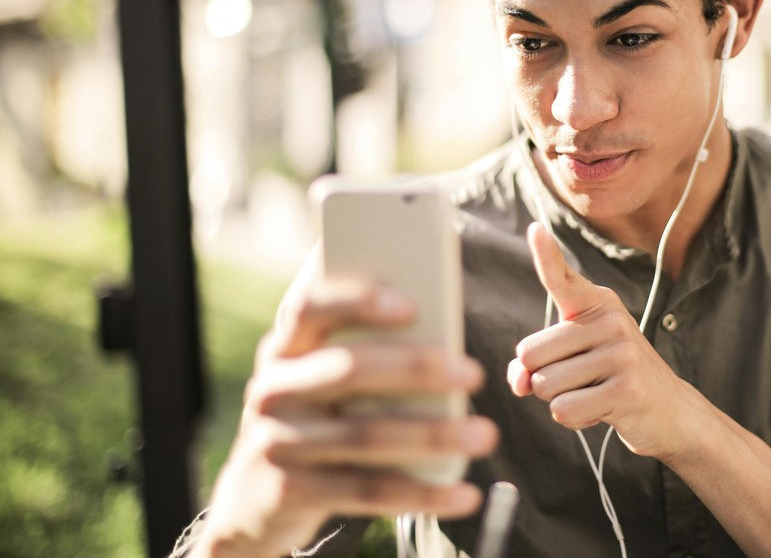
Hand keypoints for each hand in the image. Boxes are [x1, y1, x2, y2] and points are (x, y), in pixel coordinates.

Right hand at [190, 249, 497, 557]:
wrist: (254, 500)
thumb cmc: (317, 416)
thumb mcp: (323, 377)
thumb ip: (366, 349)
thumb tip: (446, 329)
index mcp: (286, 348)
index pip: (309, 308)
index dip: (357, 301)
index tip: (412, 305)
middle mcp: (274, 389)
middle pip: (348, 369)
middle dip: (416, 368)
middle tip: (474, 374)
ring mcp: (277, 442)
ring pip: (365, 434)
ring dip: (433, 435)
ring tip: (485, 434)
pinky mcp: (290, 493)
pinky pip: (367, 492)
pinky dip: (423, 494)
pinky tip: (464, 494)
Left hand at [507, 223, 702, 460]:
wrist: (669, 411)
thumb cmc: (609, 380)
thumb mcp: (572, 362)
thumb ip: (534, 365)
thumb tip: (519, 381)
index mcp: (597, 304)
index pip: (562, 278)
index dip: (546, 255)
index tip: (534, 228)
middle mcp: (611, 320)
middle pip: (530, 354)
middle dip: (542, 378)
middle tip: (581, 379)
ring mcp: (622, 353)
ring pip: (544, 386)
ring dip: (559, 400)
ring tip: (594, 393)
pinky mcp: (627, 389)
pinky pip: (564, 410)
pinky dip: (574, 419)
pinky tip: (601, 411)